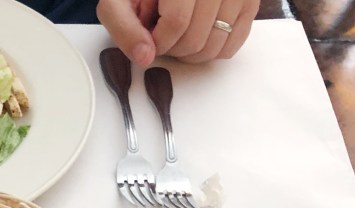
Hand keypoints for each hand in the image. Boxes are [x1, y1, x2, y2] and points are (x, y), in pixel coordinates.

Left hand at [96, 0, 259, 65]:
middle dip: (175, 49)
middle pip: (197, 37)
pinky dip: (215, 49)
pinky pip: (235, 40)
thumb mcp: (119, 0)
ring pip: (217, 44)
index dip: (160, 42)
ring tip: (180, 32)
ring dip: (193, 52)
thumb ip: (124, 26)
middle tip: (164, 36)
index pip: (178, 21)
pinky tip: (199, 36)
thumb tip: (145, 56)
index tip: (151, 40)